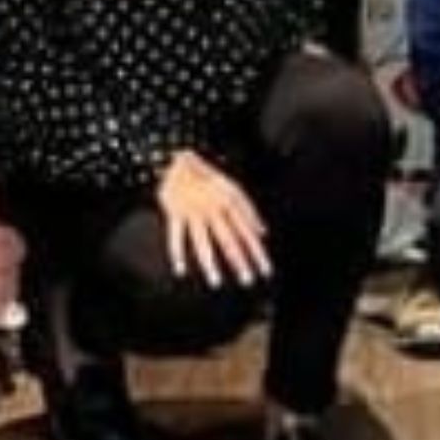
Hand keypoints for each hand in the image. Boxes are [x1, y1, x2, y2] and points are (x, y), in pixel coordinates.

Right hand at [155, 153, 269, 290]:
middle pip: (228, 239)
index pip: (247, 231)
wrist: (174, 157)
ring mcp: (193, 211)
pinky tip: (180, 270)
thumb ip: (249, 210)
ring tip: (216, 282)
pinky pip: (176, 236)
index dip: (258, 251)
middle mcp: (213, 207)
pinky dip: (176, 254)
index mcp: (229, 201)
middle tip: (247, 280)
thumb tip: (263, 232)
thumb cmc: (206, 175)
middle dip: (239, 261)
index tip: (266, 270)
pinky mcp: (174, 212)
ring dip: (210, 263)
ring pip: (202, 242)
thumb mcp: (232, 187)